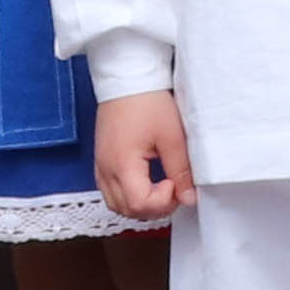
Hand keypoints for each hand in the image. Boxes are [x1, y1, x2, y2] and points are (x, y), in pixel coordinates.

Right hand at [94, 90, 195, 222]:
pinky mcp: (101, 161)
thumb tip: (189, 198)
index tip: (175, 182)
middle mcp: (106, 169)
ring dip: (140, 204)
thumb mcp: (172, 137)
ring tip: (160, 186)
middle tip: (172, 187)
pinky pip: (110, 191)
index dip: (162, 201)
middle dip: (154, 207)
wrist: (127, 78)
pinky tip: (146, 181)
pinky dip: (128, 194)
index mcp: (122, 164)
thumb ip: (181, 171)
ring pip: (117, 204)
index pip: (140, 204)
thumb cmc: (148, 101)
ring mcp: (101, 166)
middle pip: (126, 210)